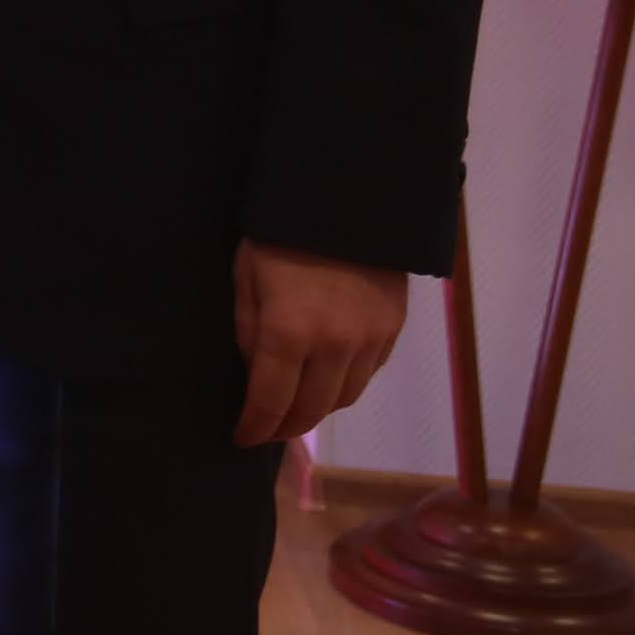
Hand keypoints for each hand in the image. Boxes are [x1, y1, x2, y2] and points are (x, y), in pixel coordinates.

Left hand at [232, 239, 405, 445]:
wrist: (348, 197)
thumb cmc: (281, 233)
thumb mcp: (247, 277)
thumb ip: (249, 331)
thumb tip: (255, 374)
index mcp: (289, 333)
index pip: (270, 402)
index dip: (255, 427)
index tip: (242, 437)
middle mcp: (334, 346)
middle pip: (312, 410)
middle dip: (286, 427)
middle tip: (268, 429)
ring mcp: (370, 339)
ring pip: (345, 398)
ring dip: (318, 410)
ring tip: (297, 408)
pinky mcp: (392, 327)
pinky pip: (369, 373)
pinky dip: (346, 384)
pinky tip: (329, 379)